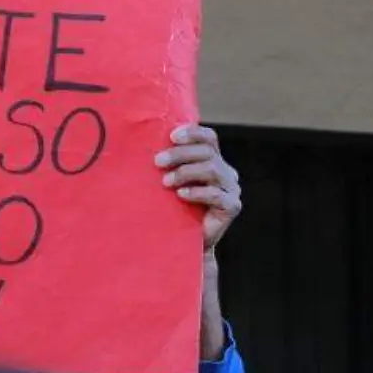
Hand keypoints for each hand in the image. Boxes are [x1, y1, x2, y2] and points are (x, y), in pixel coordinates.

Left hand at [156, 124, 240, 251]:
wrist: (181, 239)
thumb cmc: (170, 204)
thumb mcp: (167, 178)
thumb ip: (164, 161)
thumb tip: (140, 140)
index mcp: (212, 159)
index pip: (209, 137)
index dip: (192, 133)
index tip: (171, 136)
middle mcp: (225, 171)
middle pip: (207, 152)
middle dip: (180, 154)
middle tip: (157, 162)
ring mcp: (231, 188)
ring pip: (212, 169)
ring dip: (185, 172)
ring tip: (165, 182)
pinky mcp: (232, 206)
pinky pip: (216, 194)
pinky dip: (196, 192)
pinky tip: (180, 195)